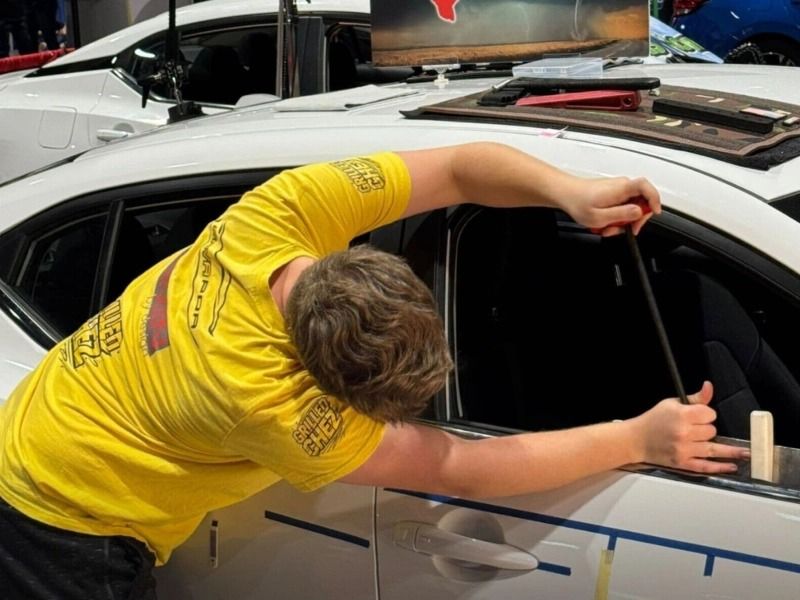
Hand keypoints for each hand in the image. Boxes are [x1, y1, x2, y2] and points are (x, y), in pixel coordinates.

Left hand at [566, 176, 660, 236]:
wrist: (565, 194)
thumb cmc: (577, 202)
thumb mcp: (599, 216)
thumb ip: (621, 215)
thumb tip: (638, 213)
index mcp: (621, 189)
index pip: (646, 188)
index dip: (655, 200)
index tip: (655, 212)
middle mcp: (622, 186)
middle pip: (641, 201)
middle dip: (635, 219)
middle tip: (626, 229)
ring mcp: (617, 189)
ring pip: (631, 206)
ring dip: (622, 220)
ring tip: (607, 227)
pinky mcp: (613, 193)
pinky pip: (622, 206)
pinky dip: (616, 217)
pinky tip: (604, 222)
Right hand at [628, 381, 749, 473]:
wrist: (636, 439)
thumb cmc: (653, 420)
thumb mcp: (671, 404)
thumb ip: (695, 399)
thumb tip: (709, 387)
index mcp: (681, 415)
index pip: (709, 414)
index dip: (706, 414)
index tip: (699, 416)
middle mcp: (684, 433)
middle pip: (711, 431)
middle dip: (707, 430)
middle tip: (694, 429)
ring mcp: (684, 449)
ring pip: (713, 448)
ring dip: (730, 451)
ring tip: (747, 454)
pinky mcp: (683, 463)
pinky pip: (706, 466)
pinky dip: (720, 467)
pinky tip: (732, 466)